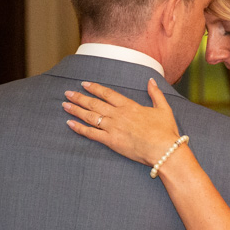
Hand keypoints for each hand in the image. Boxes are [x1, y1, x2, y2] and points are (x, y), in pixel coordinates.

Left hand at [63, 79, 180, 165]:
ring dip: (76, 110)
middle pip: (94, 103)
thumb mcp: (163, 108)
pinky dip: (79, 128)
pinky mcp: (111, 141)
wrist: (163, 149)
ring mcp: (113, 127)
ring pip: (90, 116)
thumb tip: (150, 81)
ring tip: (65, 105)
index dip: (94, 88)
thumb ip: (155, 94)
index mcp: (129, 106)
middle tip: (67, 93)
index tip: (84, 84)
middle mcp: (118, 114)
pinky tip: (69, 123)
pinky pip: (91, 133)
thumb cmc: (165, 131)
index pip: (107, 94)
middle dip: (79, 97)